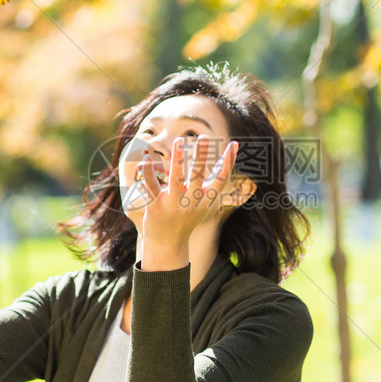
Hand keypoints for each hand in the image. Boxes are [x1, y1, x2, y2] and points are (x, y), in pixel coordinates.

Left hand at [140, 134, 238, 255]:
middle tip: (204, 137)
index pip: (221, 179)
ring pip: (176, 178)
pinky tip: (146, 157)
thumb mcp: (205, 204)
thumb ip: (213, 184)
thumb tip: (228, 160)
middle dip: (201, 156)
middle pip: (198, 176)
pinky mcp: (155, 206)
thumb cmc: (188, 218)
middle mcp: (191, 202)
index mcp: (205, 200)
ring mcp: (173, 204)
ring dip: (178, 158)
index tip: (234, 144)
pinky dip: (148, 171)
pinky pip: (151, 186)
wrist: (168, 244)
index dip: (229, 162)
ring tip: (180, 140)